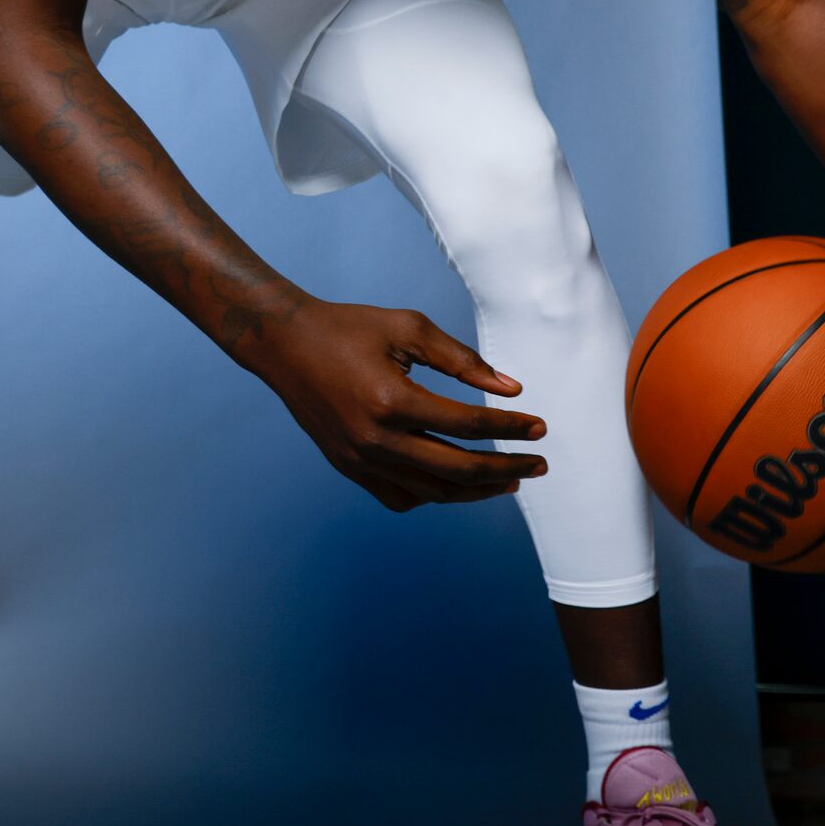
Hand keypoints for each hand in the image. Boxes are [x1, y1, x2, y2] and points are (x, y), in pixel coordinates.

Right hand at [250, 299, 545, 511]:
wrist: (285, 345)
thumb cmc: (348, 328)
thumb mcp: (408, 328)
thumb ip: (462, 359)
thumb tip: (511, 389)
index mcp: (392, 401)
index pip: (468, 425)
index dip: (511, 428)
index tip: (539, 427)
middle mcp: (376, 440)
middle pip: (458, 470)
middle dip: (506, 469)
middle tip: (538, 464)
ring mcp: (360, 461)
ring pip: (433, 492)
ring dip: (477, 490)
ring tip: (509, 480)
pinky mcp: (350, 468)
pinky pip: (402, 497)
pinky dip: (435, 495)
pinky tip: (457, 482)